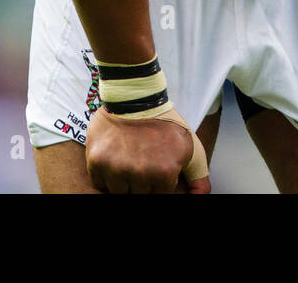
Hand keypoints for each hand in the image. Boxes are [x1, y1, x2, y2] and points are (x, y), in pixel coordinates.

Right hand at [85, 106, 210, 193]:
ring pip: (117, 192)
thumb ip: (199, 176)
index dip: (157, 183)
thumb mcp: (191, 147)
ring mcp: (117, 168)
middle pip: (137, 196)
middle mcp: (140, 173)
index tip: (155, 169)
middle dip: (141, 183)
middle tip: (142, 160)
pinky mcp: (97, 161)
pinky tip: (115, 158)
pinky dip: (105, 176)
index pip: (158, 197)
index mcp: (165, 172)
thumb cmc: (166, 124)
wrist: (136, 98)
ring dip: (122, 181)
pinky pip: (99, 184)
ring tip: (129, 158)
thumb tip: (200, 197)